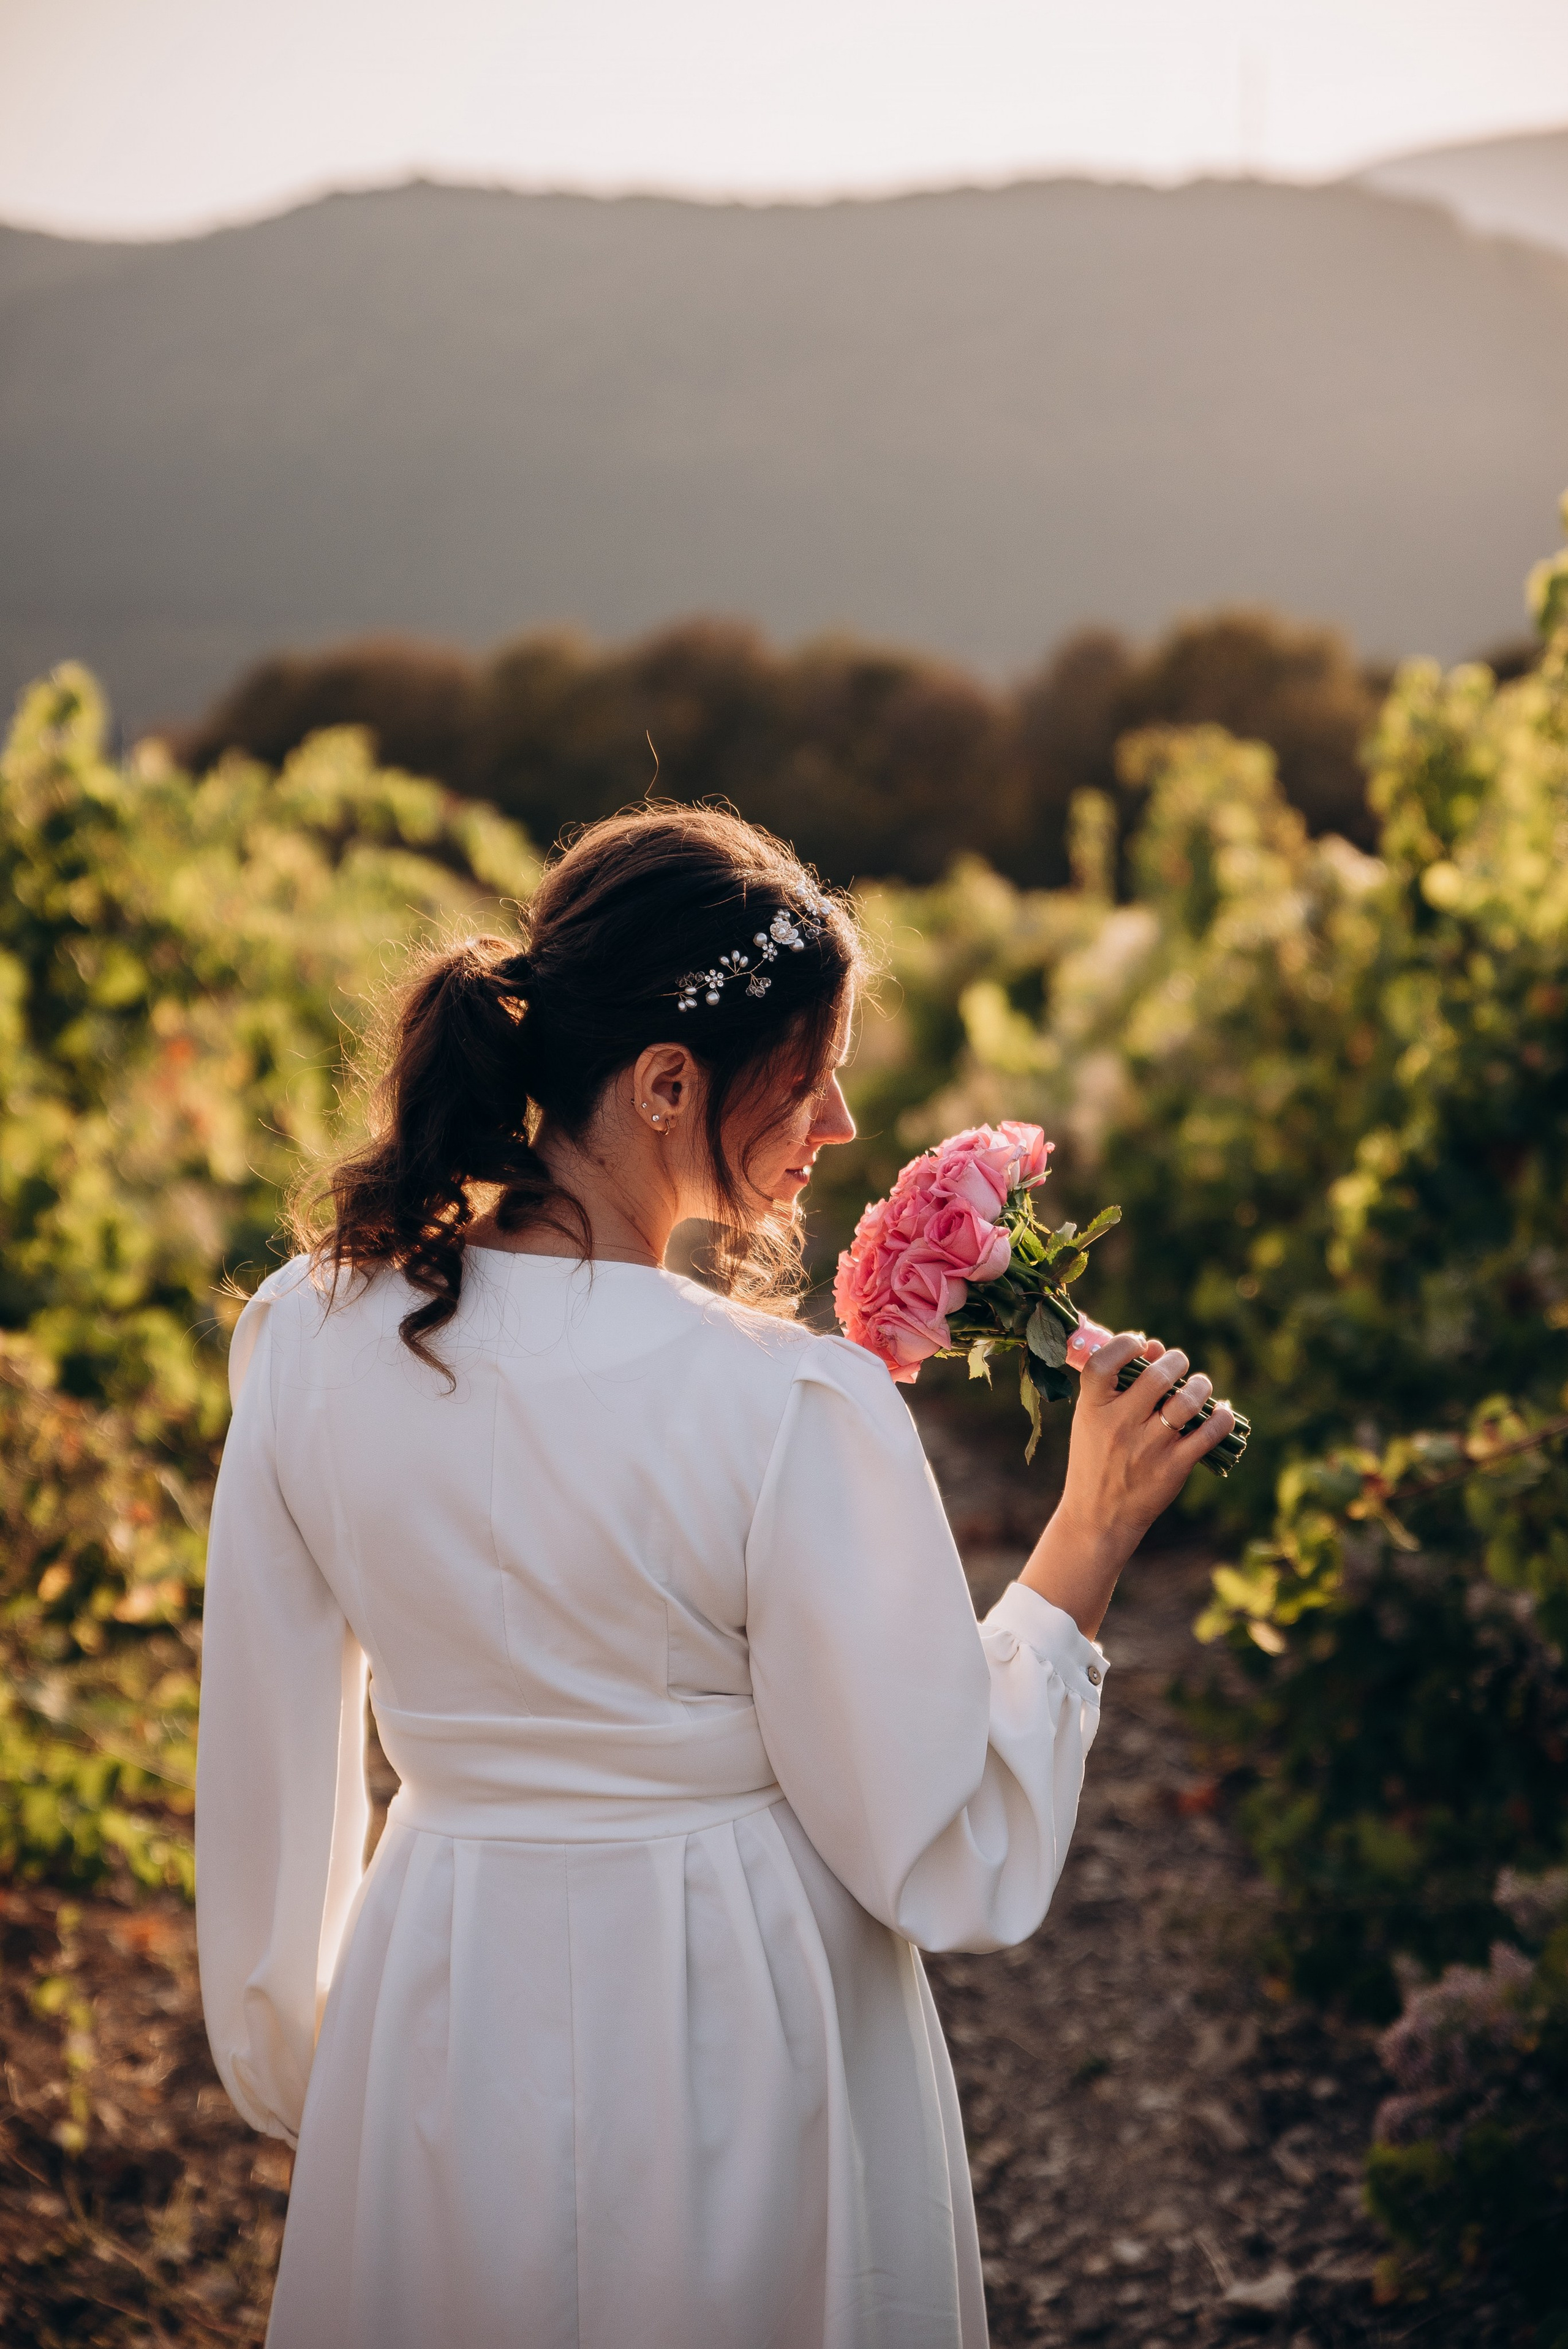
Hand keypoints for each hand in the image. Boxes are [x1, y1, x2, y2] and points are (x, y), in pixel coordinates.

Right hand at [1018, 1330, 1235, 1638]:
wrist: (1099, 1516)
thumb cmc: (1097, 1459)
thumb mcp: (1093, 1420)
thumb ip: (1118, 1383)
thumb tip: (1156, 1347)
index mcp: (1092, 1408)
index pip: (1103, 1362)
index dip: (1125, 1343)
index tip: (1140, 1343)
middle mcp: (1119, 1424)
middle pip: (1156, 1375)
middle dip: (1176, 1360)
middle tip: (1178, 1364)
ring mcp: (1148, 1447)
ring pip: (1187, 1400)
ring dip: (1201, 1386)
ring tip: (1199, 1386)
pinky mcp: (1173, 1467)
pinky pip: (1209, 1433)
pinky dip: (1222, 1417)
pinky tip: (1221, 1411)